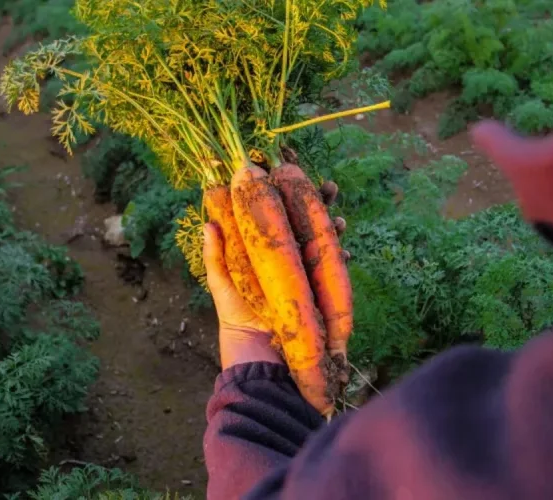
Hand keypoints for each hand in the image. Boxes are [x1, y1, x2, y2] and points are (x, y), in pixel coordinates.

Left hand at [203, 172, 347, 371]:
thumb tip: (208, 223)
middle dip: (319, 204)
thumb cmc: (237, 324)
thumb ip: (217, 258)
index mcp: (265, 254)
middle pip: (305, 223)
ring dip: (333, 227)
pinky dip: (341, 259)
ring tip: (340, 218)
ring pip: (324, 242)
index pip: (279, 217)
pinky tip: (345, 251)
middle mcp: (288, 260)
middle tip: (330, 188)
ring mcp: (307, 276)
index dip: (286, 197)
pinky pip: (335, 271)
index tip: (293, 180)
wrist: (263, 364)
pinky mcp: (322, 293)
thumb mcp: (224, 287)